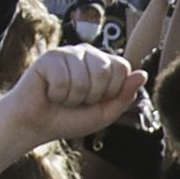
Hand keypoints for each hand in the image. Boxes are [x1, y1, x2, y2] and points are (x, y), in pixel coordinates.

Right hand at [4, 43, 137, 141]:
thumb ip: (124, 96)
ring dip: (73, 98)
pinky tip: (50, 93)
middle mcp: (86, 54)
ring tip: (62, 97)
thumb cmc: (70, 118)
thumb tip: (142, 74)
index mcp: (102, 63)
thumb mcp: (104, 114)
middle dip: (92, 96)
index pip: (122, 68)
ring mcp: (67, 53)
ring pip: (83, 77)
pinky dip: (57, 95)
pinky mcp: (49, 58)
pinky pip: (63, 79)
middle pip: (104, 71)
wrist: (37, 125)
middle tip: (77, 100)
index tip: (96, 100)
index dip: (111, 91)